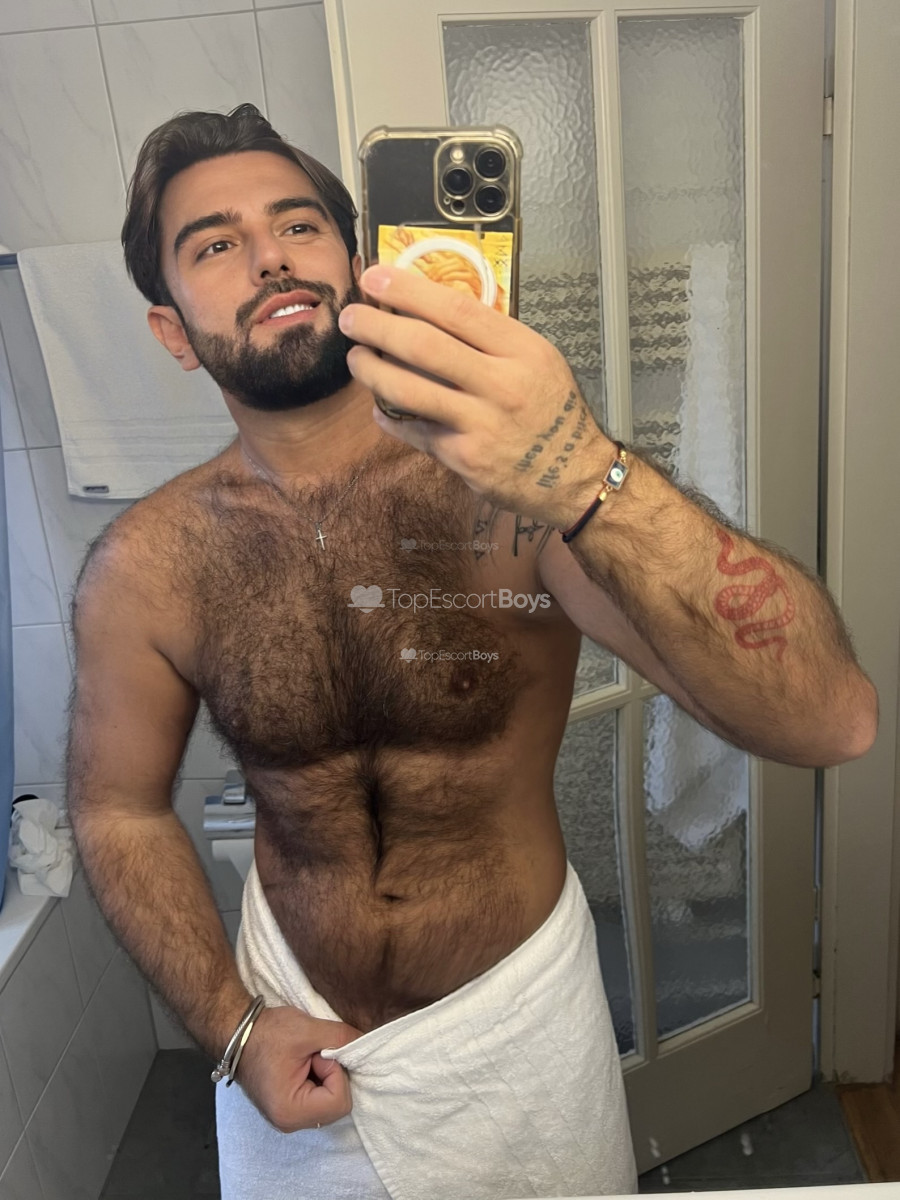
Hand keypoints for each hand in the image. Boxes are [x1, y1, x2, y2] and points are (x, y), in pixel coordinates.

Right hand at [233, 1005, 362, 1132]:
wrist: (238, 1033)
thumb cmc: (268, 1033)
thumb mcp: (308, 1030)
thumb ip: (342, 1039)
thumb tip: (367, 1044)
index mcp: (291, 1111)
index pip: (340, 1101)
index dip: (336, 1073)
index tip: (318, 1054)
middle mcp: (289, 1123)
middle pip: (338, 1105)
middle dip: (333, 1075)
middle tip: (312, 1055)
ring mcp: (289, 1118)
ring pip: (331, 1103)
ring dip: (326, 1077)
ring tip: (306, 1059)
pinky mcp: (290, 1109)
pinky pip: (319, 1100)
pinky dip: (320, 1081)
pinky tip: (305, 1065)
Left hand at [338, 264, 614, 527]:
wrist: (577, 477)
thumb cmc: (553, 412)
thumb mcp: (538, 361)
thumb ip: (491, 339)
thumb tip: (431, 310)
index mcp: (521, 350)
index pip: (456, 310)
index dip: (408, 291)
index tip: (375, 277)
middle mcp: (501, 384)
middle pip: (425, 346)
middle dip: (377, 327)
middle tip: (350, 317)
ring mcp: (481, 424)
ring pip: (410, 390)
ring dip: (373, 371)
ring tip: (356, 359)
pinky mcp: (465, 458)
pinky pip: (415, 431)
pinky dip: (390, 417)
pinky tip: (378, 407)